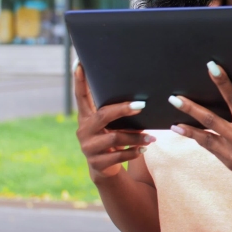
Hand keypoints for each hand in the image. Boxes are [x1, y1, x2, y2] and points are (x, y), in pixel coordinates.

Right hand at [74, 62, 155, 180]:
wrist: (105, 169)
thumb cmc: (112, 138)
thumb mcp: (112, 126)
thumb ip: (116, 114)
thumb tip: (142, 99)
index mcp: (86, 117)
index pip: (81, 96)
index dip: (79, 81)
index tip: (79, 63)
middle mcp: (84, 130)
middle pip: (103, 116)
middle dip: (123, 110)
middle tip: (142, 106)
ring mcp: (88, 148)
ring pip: (115, 138)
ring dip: (136, 137)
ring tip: (152, 137)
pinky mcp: (96, 163)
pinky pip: (118, 155)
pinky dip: (133, 152)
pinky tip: (144, 150)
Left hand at [168, 61, 231, 196]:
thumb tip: (231, 103)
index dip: (223, 82)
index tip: (212, 67)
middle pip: (209, 119)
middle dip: (190, 108)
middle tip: (174, 98)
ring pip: (203, 137)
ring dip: (187, 129)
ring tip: (174, 123)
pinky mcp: (229, 164)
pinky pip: (210, 148)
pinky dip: (199, 140)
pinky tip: (189, 134)